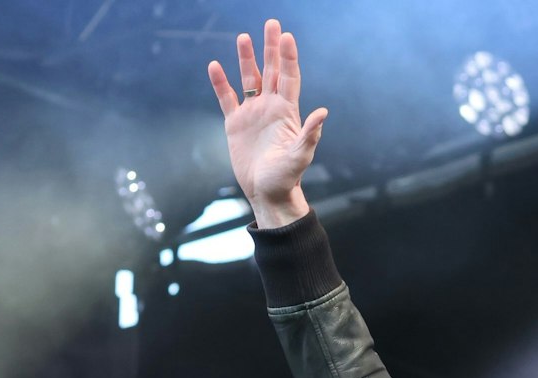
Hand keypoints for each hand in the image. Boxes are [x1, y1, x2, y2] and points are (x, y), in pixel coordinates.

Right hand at [205, 19, 328, 228]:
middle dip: (271, 48)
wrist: (267, 193)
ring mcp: (253, 114)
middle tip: (272, 24)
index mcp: (287, 112)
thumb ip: (310, 134)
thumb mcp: (300, 156)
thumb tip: (323, 112)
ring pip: (249, 79)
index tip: (287, 36)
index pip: (289, 77)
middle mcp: (271, 107)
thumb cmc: (287, 177)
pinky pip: (227, 98)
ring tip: (243, 37)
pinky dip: (220, 83)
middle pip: (272, 70)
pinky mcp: (235, 124)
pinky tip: (214, 65)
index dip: (288, 57)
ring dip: (247, 59)